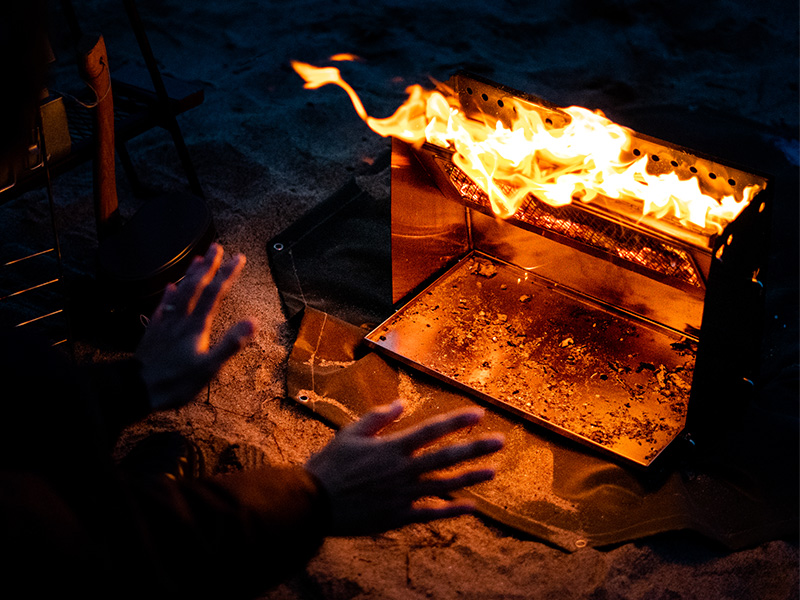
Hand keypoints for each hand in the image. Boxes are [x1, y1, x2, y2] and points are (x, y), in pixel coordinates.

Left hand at [135, 243, 255, 410]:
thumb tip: (252, 322)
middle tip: (216, 247)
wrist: (137, 390)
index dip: (227, 274)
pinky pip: (162, 306)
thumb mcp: (209, 368)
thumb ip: (231, 343)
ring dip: (190, 275)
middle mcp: (181, 319)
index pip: (215, 294)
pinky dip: (168, 294)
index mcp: (196, 326)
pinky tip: (171, 286)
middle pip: (196, 286)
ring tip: (197, 259)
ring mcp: (165, 323)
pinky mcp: (154, 331)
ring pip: (179, 292)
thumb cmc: (175, 383)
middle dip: (208, 266)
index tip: (238, 258)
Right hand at [304, 400, 503, 535]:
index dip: (457, 420)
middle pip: (447, 456)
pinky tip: (472, 507)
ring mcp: (403, 495)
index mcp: (392, 447)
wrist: (312, 504)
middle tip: (500, 442)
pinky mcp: (399, 516)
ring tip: (492, 472)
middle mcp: (403, 470)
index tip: (478, 412)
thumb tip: (400, 404)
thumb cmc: (329, 465)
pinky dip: (453, 511)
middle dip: (476, 448)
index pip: (432, 430)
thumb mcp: (350, 433)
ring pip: (445, 485)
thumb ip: (378, 418)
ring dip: (471, 478)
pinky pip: (432, 514)